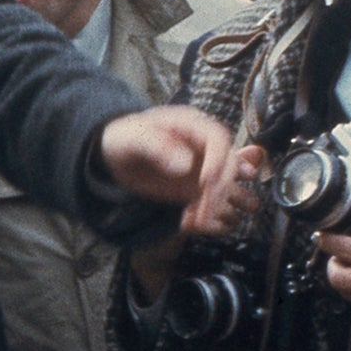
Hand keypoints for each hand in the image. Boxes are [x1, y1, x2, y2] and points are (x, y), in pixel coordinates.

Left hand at [129, 141, 264, 298]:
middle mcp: (206, 147)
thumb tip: (185, 166)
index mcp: (193, 126)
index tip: (206, 182)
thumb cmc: (127, 138)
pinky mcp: (200, 190)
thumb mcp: (135, 137)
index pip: (219, 140)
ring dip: (224, 206)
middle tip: (202, 212)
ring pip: (232, 187)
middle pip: (229, 167)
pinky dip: (209, 218)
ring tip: (204, 221)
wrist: (118, 155)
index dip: (218, 161)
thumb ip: (157, 146)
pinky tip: (189, 224)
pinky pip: (217, 205)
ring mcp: (206, 170)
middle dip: (219, 191)